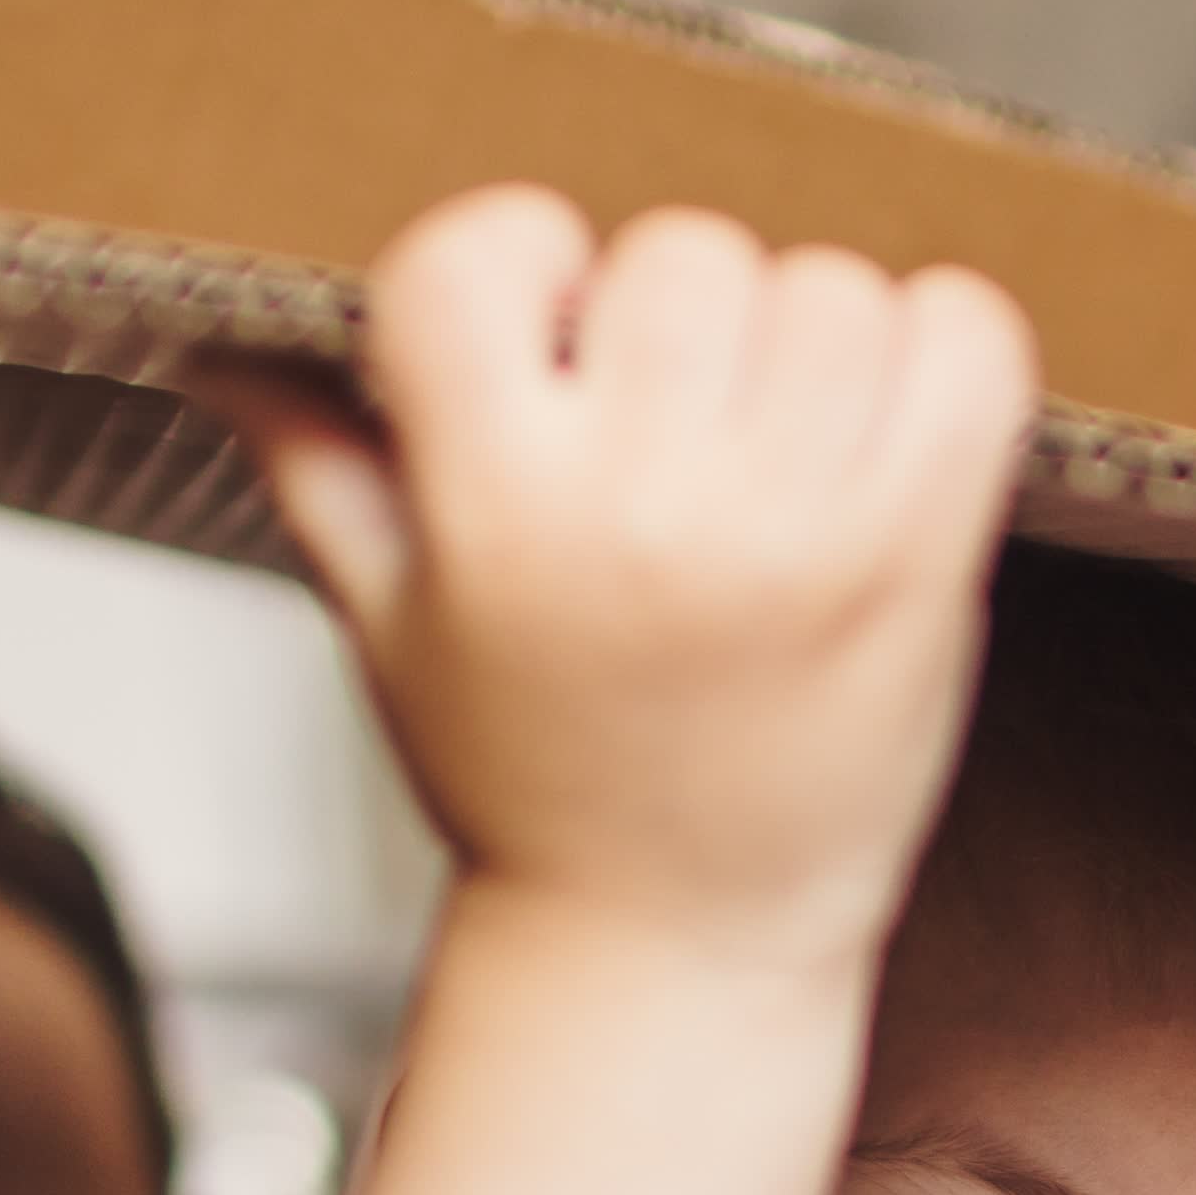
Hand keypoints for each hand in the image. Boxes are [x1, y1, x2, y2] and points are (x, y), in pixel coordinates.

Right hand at [211, 191, 1038, 979]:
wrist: (679, 942)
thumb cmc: (540, 789)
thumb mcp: (393, 632)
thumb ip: (319, 470)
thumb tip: (226, 345)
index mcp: (500, 508)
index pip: (476, 253)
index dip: (515, 267)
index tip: (540, 334)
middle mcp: (650, 506)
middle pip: (678, 252)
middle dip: (670, 315)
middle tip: (668, 415)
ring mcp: (801, 529)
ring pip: (825, 284)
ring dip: (806, 337)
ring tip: (774, 437)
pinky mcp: (924, 554)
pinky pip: (969, 342)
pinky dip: (944, 348)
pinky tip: (884, 418)